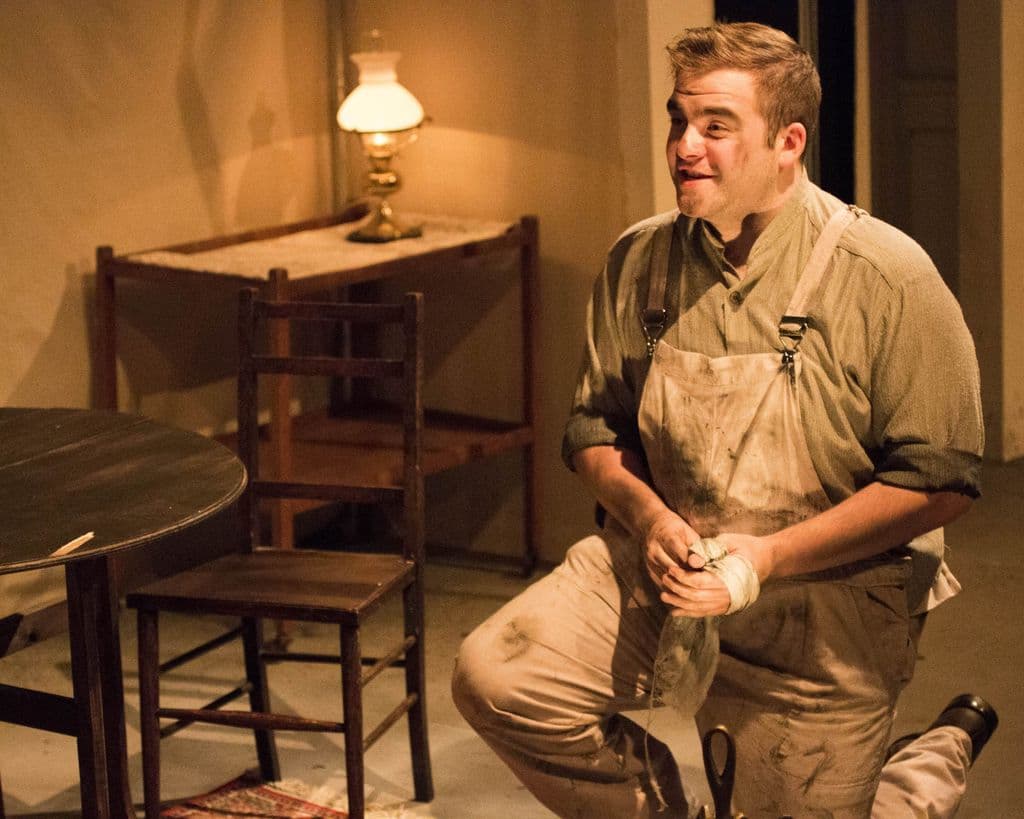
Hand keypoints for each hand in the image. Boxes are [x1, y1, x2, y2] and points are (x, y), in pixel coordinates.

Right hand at [641, 509, 699, 586]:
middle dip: (691, 576)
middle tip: (706, 582)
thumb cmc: (676, 529)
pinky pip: (663, 585)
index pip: (681, 554)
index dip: (695, 563)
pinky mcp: (649, 571)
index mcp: (665, 536)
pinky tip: (687, 590)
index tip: (707, 569)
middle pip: (674, 569)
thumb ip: (695, 547)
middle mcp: (654, 549)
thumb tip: (703, 563)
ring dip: (683, 584)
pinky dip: (675, 590)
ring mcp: (649, 562)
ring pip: (668, 580)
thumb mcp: (687, 532)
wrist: (652, 526)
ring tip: (698, 587)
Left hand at [660, 531, 774, 616]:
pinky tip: (675, 611)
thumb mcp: (729, 542)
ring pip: (699, 608)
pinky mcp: (725, 606)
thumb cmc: (746, 547)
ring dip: (679, 603)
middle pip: (696, 597)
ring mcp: (728, 603)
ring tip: (663, 596)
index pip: (700, 582)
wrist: (766, 559)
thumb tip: (691, 557)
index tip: (671, 569)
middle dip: (677, 589)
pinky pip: (704, 612)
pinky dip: (689, 612)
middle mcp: (729, 595)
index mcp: (729, 579)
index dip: (683, 577)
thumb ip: (710, 549)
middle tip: (664, 579)